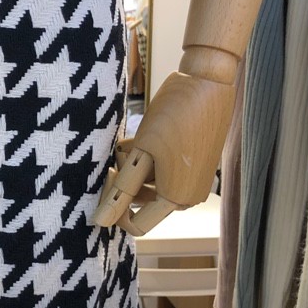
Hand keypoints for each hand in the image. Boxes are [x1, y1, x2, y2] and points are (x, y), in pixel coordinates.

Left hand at [94, 71, 234, 235]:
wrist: (208, 83)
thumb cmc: (174, 116)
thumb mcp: (141, 153)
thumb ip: (121, 190)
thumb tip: (100, 223)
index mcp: (175, 200)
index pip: (136, 224)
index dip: (115, 205)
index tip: (109, 174)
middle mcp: (187, 197)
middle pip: (142, 202)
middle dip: (125, 180)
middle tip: (121, 151)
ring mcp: (192, 181)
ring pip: (149, 185)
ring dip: (134, 167)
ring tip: (129, 142)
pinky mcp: (192, 165)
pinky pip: (161, 172)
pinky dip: (147, 158)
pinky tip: (140, 136)